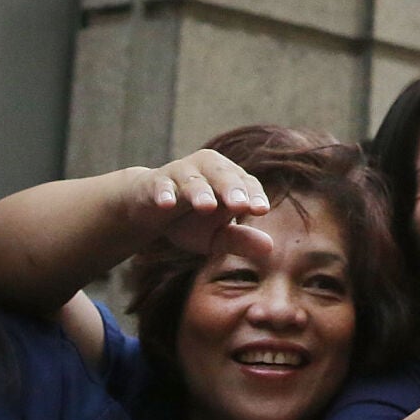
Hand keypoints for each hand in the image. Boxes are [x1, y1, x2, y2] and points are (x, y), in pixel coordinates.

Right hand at [133, 149, 273, 258]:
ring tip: (207, 206)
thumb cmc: (190, 221)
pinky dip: (164, 193)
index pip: (247, 184)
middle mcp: (208, 170)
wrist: (149, 210)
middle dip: (231, 188)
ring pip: (192, 180)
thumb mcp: (216, 235)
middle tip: (240, 204)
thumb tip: (270, 248)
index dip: (254, 195)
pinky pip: (160, 185)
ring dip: (200, 191)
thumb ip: (240, 240)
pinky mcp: (155, 182)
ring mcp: (180, 174)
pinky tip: (167, 204)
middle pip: (223, 176)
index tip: (261, 210)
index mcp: (230, 180)